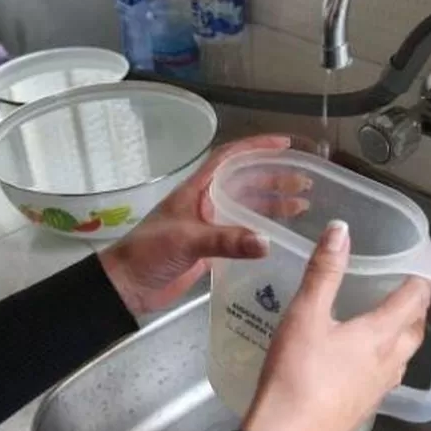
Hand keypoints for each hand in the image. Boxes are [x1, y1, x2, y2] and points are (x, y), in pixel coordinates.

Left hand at [101, 135, 310, 314]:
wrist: (127, 286)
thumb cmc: (148, 253)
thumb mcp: (187, 241)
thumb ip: (226, 240)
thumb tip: (267, 241)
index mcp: (195, 190)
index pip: (229, 158)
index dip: (256, 147)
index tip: (284, 144)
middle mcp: (205, 202)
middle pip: (244, 182)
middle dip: (274, 180)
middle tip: (303, 182)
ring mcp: (208, 225)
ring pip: (246, 208)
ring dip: (272, 205)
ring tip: (301, 206)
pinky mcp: (211, 249)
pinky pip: (242, 233)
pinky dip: (262, 231)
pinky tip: (280, 236)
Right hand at [242, 221, 430, 430]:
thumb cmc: (296, 373)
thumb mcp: (305, 315)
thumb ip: (323, 272)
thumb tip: (341, 229)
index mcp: (379, 334)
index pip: (414, 298)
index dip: (425, 274)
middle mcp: (388, 361)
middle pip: (416, 328)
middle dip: (420, 304)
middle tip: (416, 284)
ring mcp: (379, 387)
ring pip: (406, 353)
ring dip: (408, 330)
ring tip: (397, 316)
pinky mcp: (365, 404)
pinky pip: (390, 373)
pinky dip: (391, 354)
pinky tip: (372, 357)